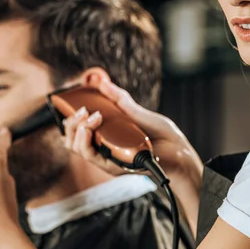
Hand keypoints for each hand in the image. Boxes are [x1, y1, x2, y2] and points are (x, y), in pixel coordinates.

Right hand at [63, 77, 203, 234]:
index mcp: (107, 133)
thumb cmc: (162, 136)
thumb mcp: (139, 113)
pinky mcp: (113, 165)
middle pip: (73, 137)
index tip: (73, 101)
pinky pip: (92, 157)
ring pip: (77, 147)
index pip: (79, 126)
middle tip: (83, 110)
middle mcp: (103, 146)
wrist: (179, 153)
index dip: (71, 115)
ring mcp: (107, 156)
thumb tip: (103, 83)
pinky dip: (86, 141)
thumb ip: (120, 100)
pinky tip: (90, 130)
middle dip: (71, 121)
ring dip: (78, 129)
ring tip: (90, 117)